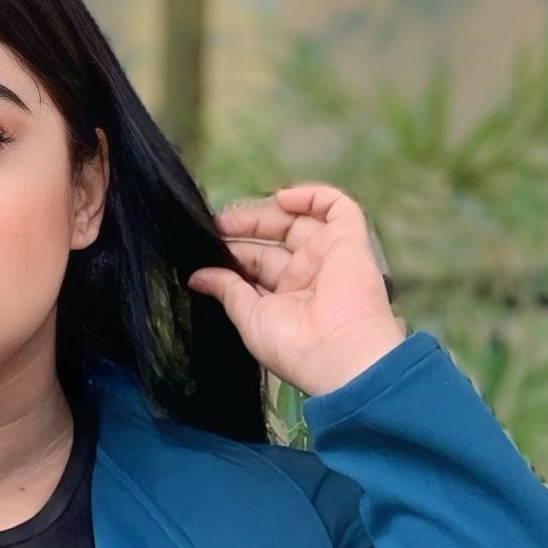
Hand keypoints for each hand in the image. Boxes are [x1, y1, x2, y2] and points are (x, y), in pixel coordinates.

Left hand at [188, 182, 408, 400]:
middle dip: (246, 228)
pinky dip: (311, 196)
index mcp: (287, 298)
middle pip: (275, 238)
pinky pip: (336, 206)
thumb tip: (198, 277)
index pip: (258, 263)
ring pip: (299, 219)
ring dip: (267, 212)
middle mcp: (308, 274)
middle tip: (217, 227)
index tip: (207, 247)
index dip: (235, 252)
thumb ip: (228, 292)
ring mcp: (328, 255)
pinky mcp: (349, 239)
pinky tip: (283, 199)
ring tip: (235, 217)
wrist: (337, 351)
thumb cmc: (294, 346)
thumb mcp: (250, 319)